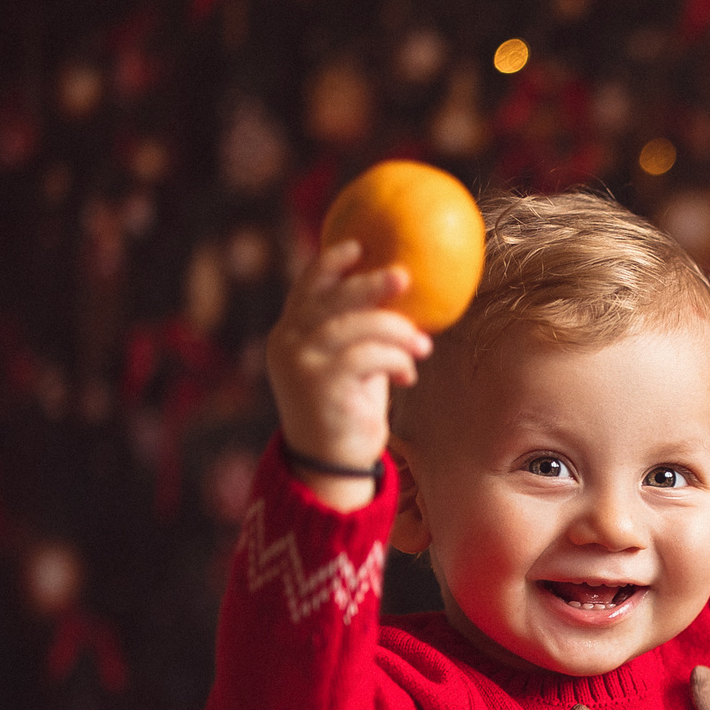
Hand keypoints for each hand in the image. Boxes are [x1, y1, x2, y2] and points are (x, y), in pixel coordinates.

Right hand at [267, 239, 431, 507]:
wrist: (331, 464)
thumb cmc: (349, 408)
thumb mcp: (353, 364)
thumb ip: (362, 333)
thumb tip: (400, 298)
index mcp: (290, 332)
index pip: (306, 288)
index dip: (330, 263)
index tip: (360, 246)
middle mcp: (287, 343)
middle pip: (331, 299)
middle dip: (370, 285)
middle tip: (404, 276)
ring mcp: (300, 363)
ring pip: (354, 327)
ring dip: (396, 331)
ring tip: (422, 346)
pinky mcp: (319, 385)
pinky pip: (367, 357)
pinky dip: (395, 360)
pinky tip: (409, 374)